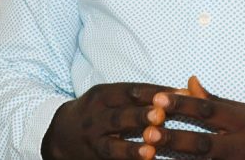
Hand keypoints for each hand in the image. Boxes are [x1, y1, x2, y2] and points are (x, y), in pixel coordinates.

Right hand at [40, 82, 171, 159]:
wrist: (59, 134)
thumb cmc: (97, 111)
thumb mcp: (111, 96)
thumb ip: (142, 95)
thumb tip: (184, 90)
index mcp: (104, 95)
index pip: (132, 91)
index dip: (155, 92)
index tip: (178, 93)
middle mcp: (97, 116)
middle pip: (121, 115)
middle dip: (141, 116)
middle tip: (160, 116)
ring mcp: (93, 140)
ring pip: (113, 145)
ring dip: (132, 148)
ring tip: (151, 150)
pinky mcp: (94, 158)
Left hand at [141, 85, 244, 159]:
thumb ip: (215, 101)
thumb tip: (187, 81)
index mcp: (242, 121)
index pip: (209, 110)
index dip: (184, 104)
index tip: (158, 98)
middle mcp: (241, 145)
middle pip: (205, 144)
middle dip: (177, 139)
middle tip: (149, 133)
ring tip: (150, 155)